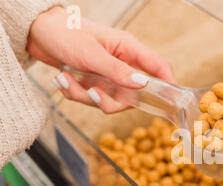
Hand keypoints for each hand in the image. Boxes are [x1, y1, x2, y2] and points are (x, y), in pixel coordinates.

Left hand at [28, 6, 174, 112]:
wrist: (37, 32)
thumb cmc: (65, 34)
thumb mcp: (91, 54)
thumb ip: (117, 71)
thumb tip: (142, 84)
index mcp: (128, 49)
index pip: (158, 67)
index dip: (168, 84)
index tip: (170, 101)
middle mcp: (122, 63)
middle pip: (133, 94)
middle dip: (110, 100)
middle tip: (92, 93)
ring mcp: (109, 74)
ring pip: (111, 100)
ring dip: (86, 96)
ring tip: (66, 80)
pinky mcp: (96, 81)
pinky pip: (94, 99)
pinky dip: (76, 94)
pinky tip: (63, 80)